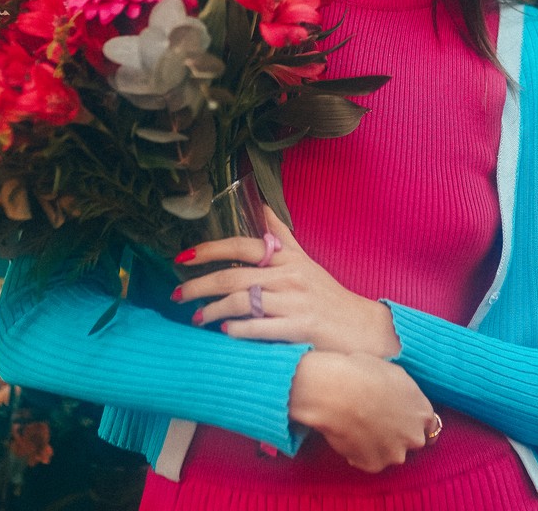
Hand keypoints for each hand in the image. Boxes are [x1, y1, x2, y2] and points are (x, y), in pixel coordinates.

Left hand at [172, 208, 400, 357]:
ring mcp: (295, 301)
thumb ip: (280, 234)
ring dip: (213, 310)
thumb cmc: (326, 294)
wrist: (360, 327)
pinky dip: (239, 330)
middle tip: (176, 295)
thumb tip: (261, 203)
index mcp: (287, 257)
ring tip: (197, 318)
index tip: (182, 257)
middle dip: (199, 285)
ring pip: (243, 302)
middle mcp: (289, 275)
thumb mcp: (304, 259)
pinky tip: (225, 333)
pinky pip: (261, 327)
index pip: (241, 245)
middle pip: (234, 276)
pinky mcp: (300, 327)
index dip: (210, 250)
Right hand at [290, 350, 438, 471]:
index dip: (415, 422)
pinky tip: (350, 435)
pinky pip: (370, 460)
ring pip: (391, 452)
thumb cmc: (364, 373)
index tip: (404, 420)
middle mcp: (414, 436)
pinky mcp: (375, 465)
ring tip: (360, 428)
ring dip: (381, 445)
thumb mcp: (395, 373)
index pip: (430, 426)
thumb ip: (407, 394)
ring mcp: (395, 453)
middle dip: (399, 434)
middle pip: (411, 440)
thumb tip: (403, 399)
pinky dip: (362, 452)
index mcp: (422, 412)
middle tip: (378, 421)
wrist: (339, 391)